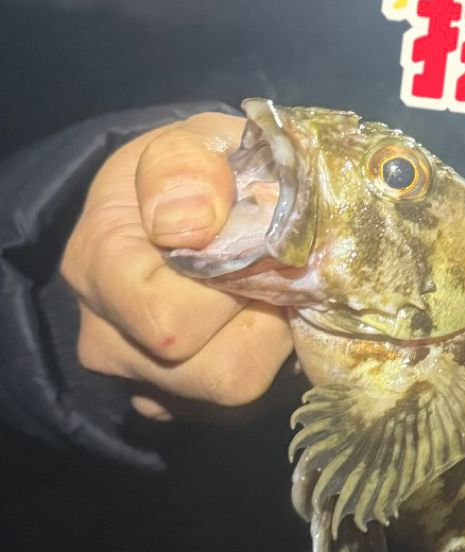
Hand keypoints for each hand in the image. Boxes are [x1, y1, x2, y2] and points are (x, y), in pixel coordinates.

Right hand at [60, 113, 293, 420]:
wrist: (197, 204)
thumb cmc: (198, 172)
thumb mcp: (192, 142)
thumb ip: (185, 167)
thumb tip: (188, 226)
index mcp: (97, 269)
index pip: (170, 322)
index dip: (235, 290)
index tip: (259, 246)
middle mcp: (109, 340)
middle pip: (215, 375)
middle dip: (265, 323)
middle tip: (279, 277)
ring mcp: (149, 384)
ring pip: (237, 396)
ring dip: (274, 345)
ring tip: (273, 295)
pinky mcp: (189, 407)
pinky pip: (246, 409)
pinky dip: (270, 367)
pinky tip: (265, 322)